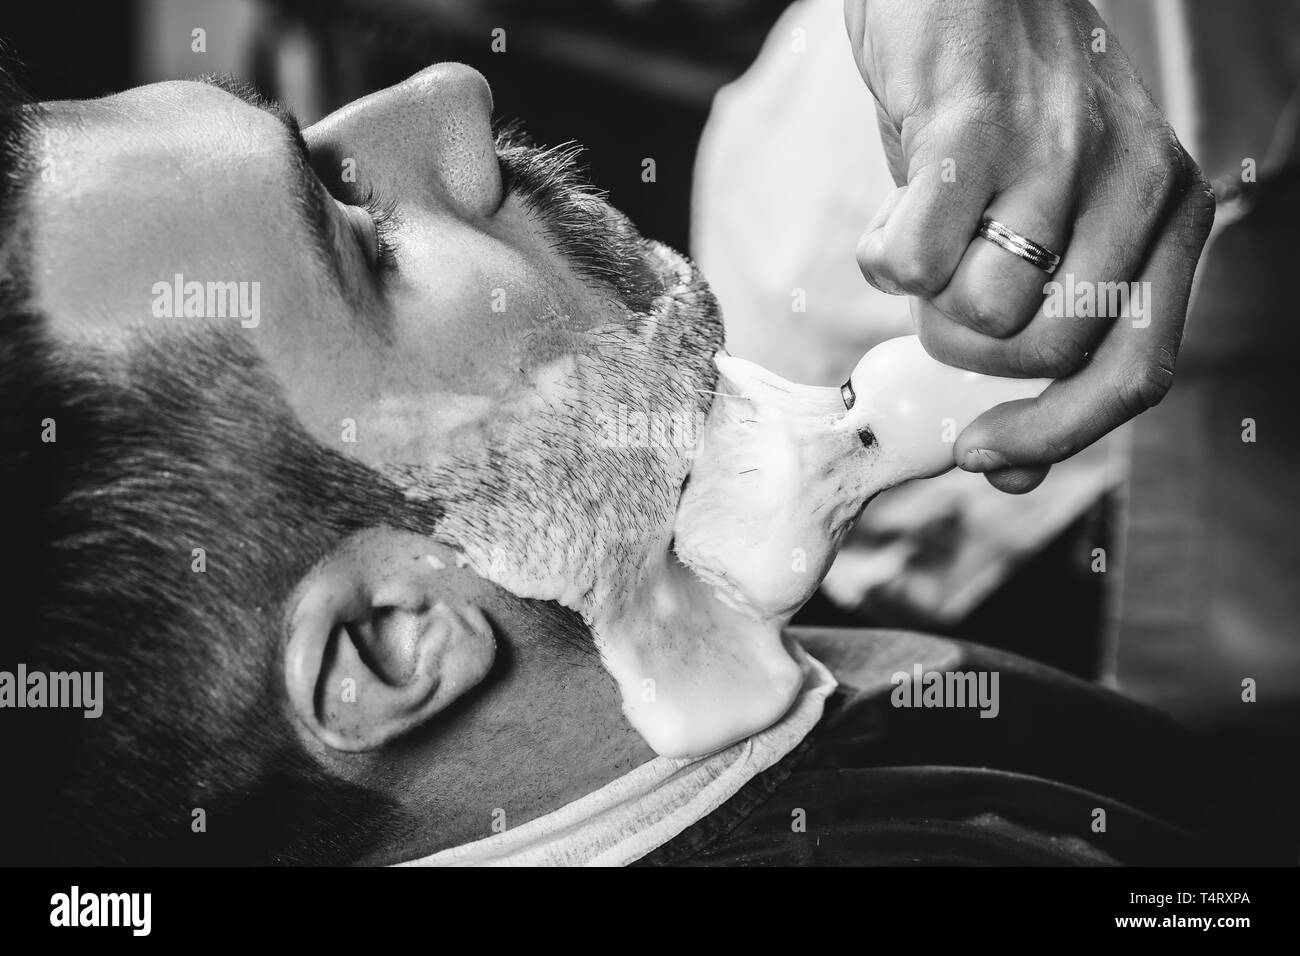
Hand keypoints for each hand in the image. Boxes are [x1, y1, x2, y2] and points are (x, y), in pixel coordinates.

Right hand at [844, 0, 1214, 491]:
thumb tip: (1006, 474)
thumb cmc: (994, 120)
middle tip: (940, 302)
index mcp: (1171, 212)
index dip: (1056, 434)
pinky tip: (894, 211)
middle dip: (969, 354)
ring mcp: (1060, 152)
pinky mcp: (973, 128)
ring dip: (926, 304)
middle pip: (1048, 356)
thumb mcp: (1040, 227)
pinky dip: (881, 255)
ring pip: (984, 316)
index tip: (983, 454)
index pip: (1137, 373)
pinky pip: (911, 264)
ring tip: (921, 240)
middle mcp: (1138, 181)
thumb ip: (1038, 339)